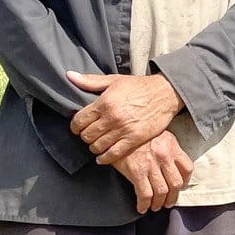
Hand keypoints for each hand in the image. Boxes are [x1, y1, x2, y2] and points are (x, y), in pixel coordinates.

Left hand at [68, 71, 182, 162]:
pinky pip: (113, 154)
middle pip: (87, 135)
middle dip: (85, 136)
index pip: (79, 121)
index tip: (78, 128)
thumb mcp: (113, 80)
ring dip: (94, 147)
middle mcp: (112, 117)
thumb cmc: (139, 86)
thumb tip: (69, 75)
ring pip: (98, 146)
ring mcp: (124, 129)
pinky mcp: (134, 139)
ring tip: (97, 144)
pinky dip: (105, 158)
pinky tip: (102, 157)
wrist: (165, 93)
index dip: (75, 127)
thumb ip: (90, 81)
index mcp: (105, 102)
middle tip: (89, 135)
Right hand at [114, 131, 192, 213]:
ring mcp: (151, 165)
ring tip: (155, 206)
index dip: (185, 181)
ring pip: (162, 191)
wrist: (118, 129)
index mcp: (171, 146)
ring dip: (159, 203)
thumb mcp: (158, 134)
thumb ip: (167, 148)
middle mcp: (164, 156)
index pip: (187, 168)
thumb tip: (172, 165)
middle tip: (168, 202)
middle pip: (176, 184)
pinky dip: (144, 204)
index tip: (180, 186)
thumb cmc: (137, 133)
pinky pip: (145, 194)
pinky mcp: (136, 172)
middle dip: (172, 197)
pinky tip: (142, 207)